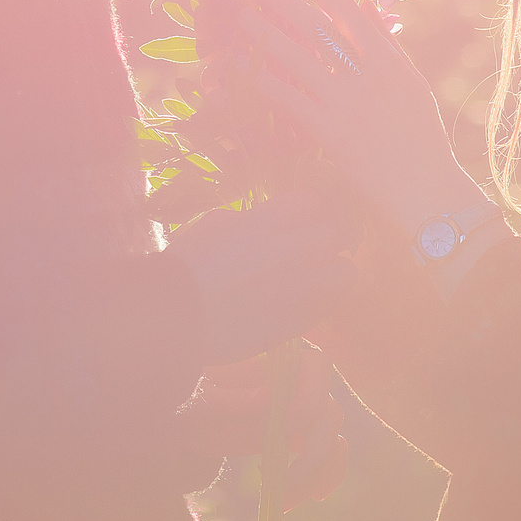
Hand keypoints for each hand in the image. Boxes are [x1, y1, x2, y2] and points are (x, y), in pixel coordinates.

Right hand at [164, 189, 357, 366]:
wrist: (175, 315)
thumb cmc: (187, 264)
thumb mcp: (217, 222)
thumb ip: (254, 218)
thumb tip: (268, 220)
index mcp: (276, 217)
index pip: (317, 201)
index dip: (309, 211)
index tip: (301, 220)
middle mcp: (298, 247)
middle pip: (335, 233)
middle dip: (323, 240)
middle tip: (306, 251)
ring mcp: (303, 285)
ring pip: (345, 270)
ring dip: (332, 271)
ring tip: (313, 279)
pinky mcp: (300, 319)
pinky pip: (328, 305)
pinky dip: (321, 302)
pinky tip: (300, 303)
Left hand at [172, 343, 349, 509]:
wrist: (187, 421)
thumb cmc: (191, 397)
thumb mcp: (201, 397)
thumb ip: (233, 397)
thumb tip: (271, 399)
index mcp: (276, 362)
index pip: (317, 366)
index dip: (310, 398)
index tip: (286, 428)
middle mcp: (297, 384)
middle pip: (329, 411)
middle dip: (314, 451)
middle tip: (286, 479)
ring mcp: (301, 413)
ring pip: (332, 440)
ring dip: (318, 473)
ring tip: (287, 501)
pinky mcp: (300, 440)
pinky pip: (328, 458)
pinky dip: (323, 478)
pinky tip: (305, 497)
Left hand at [196, 0, 492, 239]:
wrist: (424, 185)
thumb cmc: (421, 135)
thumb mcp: (412, 83)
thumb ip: (388, 43)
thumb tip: (366, 5)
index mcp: (388, 59)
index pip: (346, 9)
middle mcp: (366, 75)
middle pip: (316, 27)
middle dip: (282, 0)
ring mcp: (347, 103)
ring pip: (298, 59)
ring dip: (267, 34)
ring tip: (243, 16)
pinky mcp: (331, 132)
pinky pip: (293, 100)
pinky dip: (271, 82)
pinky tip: (250, 68)